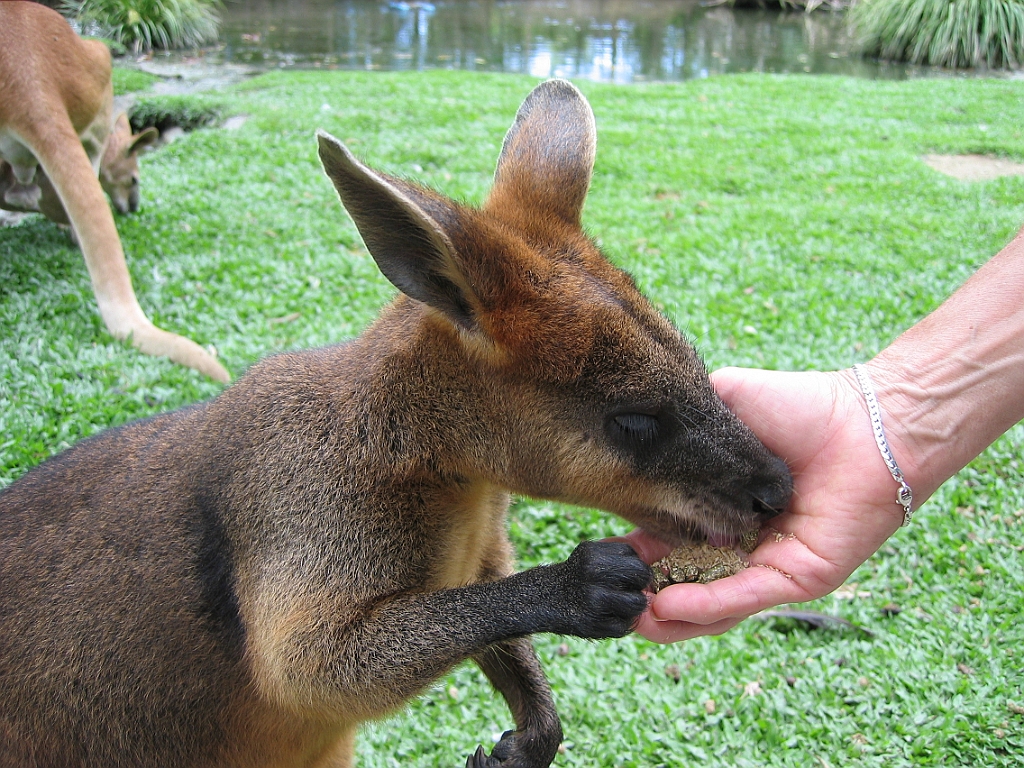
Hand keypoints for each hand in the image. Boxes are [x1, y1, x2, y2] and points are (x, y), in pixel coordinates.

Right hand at [630, 366, 908, 642]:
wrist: (862, 419)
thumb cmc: (798, 406)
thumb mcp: (722, 407)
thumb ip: (681, 427)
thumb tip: (632, 433)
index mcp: (723, 509)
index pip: (669, 539)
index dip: (634, 550)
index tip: (598, 553)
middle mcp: (743, 544)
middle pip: (686, 580)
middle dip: (646, 594)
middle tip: (608, 596)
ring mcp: (769, 564)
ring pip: (713, 602)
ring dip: (670, 615)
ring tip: (633, 618)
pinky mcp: (797, 578)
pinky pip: (745, 595)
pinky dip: (706, 604)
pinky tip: (669, 604)